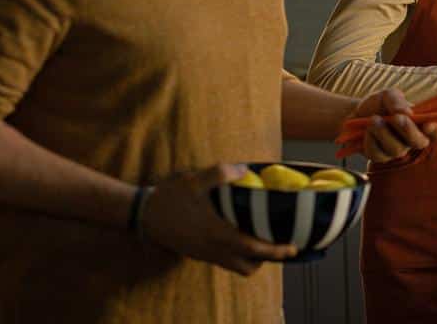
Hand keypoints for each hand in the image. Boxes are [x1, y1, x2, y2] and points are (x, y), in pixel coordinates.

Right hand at [141, 164, 297, 275]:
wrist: (144, 216)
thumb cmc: (170, 198)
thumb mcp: (193, 180)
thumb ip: (219, 173)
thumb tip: (244, 170)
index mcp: (218, 234)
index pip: (254, 249)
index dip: (276, 250)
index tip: (293, 248)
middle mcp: (214, 250)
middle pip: (249, 266)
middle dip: (268, 258)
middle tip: (280, 242)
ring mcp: (205, 254)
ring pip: (237, 266)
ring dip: (252, 258)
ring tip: (262, 239)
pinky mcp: (199, 254)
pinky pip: (226, 262)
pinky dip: (239, 255)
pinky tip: (241, 235)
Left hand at [351, 88, 436, 162]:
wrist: (355, 113)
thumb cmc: (378, 104)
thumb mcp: (388, 95)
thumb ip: (398, 101)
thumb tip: (407, 113)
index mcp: (421, 124)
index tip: (428, 124)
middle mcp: (413, 139)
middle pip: (420, 143)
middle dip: (409, 131)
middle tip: (396, 118)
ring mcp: (397, 150)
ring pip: (397, 150)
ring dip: (384, 133)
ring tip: (374, 119)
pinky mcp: (380, 157)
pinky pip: (378, 154)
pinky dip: (371, 140)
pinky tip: (367, 130)